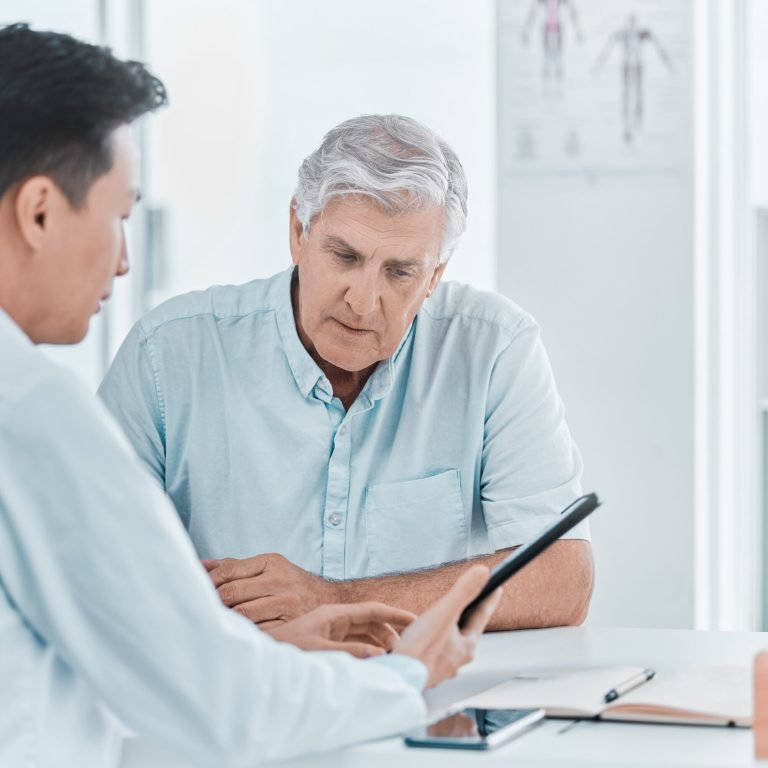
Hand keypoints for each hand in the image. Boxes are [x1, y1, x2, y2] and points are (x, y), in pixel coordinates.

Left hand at [204, 554, 338, 627]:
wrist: (329, 600)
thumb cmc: (290, 584)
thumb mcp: (268, 567)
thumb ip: (235, 566)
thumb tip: (201, 565)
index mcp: (271, 562)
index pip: (229, 570)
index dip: (208, 582)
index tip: (197, 591)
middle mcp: (279, 580)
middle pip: (232, 593)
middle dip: (214, 603)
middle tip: (202, 610)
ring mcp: (286, 603)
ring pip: (242, 614)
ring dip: (226, 620)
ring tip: (215, 623)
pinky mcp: (290, 624)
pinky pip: (257, 631)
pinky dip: (244, 633)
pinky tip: (237, 634)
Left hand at [265, 602, 416, 657]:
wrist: (261, 657)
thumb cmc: (286, 648)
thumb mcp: (320, 650)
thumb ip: (351, 652)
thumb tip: (379, 654)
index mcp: (335, 614)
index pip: (372, 610)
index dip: (395, 614)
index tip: (415, 621)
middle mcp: (335, 620)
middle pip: (371, 622)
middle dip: (390, 633)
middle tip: (405, 650)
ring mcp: (331, 632)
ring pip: (364, 634)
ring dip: (379, 644)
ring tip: (393, 658)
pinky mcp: (327, 644)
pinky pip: (354, 645)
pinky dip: (367, 652)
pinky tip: (375, 663)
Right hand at [394, 565, 500, 688]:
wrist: (397, 678)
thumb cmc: (420, 649)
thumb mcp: (444, 613)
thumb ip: (464, 591)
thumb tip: (483, 573)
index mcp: (466, 647)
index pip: (481, 616)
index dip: (488, 599)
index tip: (495, 588)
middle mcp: (457, 660)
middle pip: (465, 631)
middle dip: (466, 616)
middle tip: (467, 602)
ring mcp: (442, 668)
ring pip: (449, 644)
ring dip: (448, 631)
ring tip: (441, 620)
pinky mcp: (426, 672)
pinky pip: (434, 652)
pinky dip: (432, 643)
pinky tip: (423, 640)